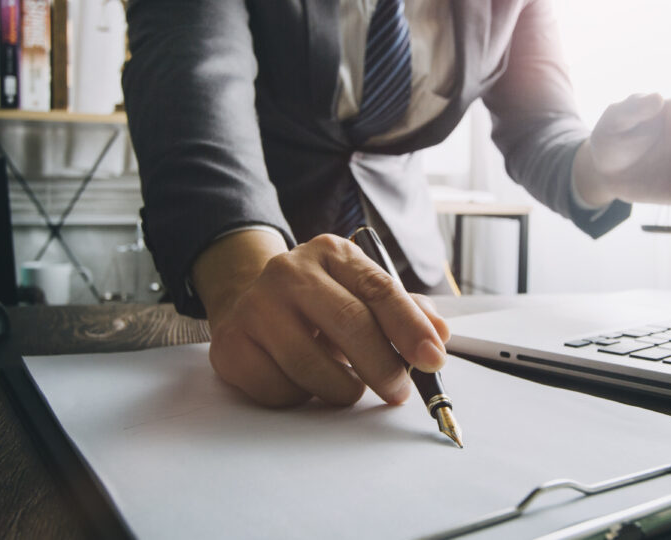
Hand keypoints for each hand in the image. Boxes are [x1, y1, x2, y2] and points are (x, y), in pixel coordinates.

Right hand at [192, 231, 449, 407]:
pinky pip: (280, 391)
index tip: (433, 359)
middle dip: (383, 367)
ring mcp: (254, 307)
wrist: (246, 300)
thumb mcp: (359, 293)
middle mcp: (289, 272)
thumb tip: (439, 334)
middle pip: (350, 324)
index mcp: (332, 253)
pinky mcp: (230, 346)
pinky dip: (301, 398)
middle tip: (397, 392)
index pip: (380, 289)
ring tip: (348, 387)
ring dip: (342, 390)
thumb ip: (404, 312)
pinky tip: (303, 382)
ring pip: (312, 368)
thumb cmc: (317, 304)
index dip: (411, 328)